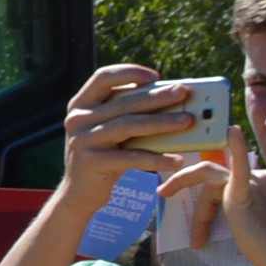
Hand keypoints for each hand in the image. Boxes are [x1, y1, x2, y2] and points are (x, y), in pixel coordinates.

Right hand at [58, 62, 197, 200]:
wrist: (79, 193)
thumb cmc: (104, 156)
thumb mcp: (110, 130)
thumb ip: (128, 113)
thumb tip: (172, 98)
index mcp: (80, 104)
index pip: (103, 77)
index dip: (130, 72)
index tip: (156, 76)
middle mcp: (77, 119)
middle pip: (123, 102)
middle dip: (157, 96)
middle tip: (183, 93)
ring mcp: (82, 140)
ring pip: (128, 125)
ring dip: (162, 122)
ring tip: (188, 121)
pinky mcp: (92, 162)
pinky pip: (131, 157)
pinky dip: (157, 158)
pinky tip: (177, 159)